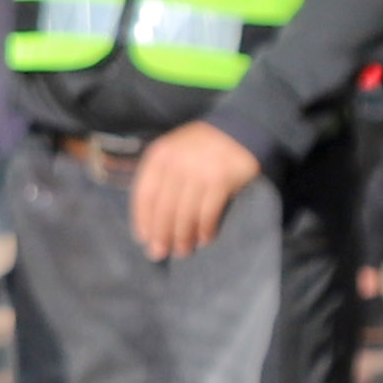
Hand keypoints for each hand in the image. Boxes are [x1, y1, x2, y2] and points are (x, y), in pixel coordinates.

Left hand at [129, 120, 261, 260]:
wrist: (240, 129)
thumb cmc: (200, 147)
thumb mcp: (174, 152)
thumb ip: (161, 177)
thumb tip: (150, 219)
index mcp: (160, 155)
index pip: (144, 194)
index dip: (142, 219)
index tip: (143, 239)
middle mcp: (177, 163)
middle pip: (163, 207)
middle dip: (160, 234)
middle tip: (159, 254)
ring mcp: (200, 171)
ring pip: (185, 213)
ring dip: (183, 237)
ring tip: (182, 251)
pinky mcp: (222, 180)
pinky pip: (209, 212)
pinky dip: (205, 229)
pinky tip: (204, 239)